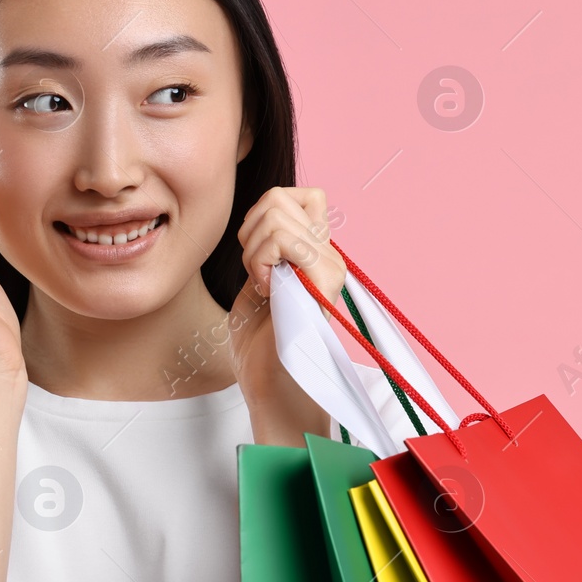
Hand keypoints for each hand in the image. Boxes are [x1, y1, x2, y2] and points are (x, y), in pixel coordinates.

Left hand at [228, 187, 343, 444]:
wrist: (270, 385)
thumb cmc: (260, 344)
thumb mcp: (259, 281)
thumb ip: (268, 247)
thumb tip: (267, 213)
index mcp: (318, 254)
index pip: (304, 195)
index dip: (268, 211)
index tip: (256, 252)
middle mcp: (330, 257)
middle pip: (281, 197)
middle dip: (250, 230)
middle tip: (255, 273)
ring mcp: (329, 268)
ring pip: (278, 215)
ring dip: (253, 249)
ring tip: (261, 285)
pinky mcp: (320, 282)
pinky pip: (283, 240)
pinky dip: (259, 261)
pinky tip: (265, 291)